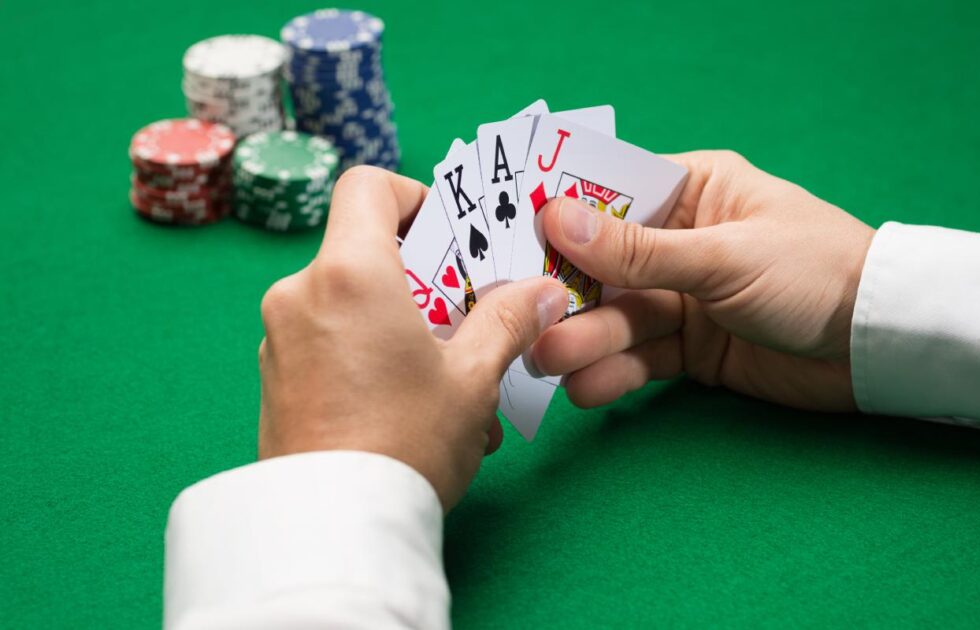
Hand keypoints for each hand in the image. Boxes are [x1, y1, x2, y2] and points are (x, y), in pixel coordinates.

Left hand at [257, 166, 566, 510]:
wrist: (331, 531)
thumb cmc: (404, 443)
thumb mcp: (472, 377)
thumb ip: (507, 321)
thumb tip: (545, 292)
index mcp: (348, 273)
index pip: (367, 186)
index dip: (413, 196)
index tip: (449, 238)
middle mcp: (301, 293)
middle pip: (366, 252)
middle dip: (424, 283)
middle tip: (465, 323)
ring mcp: (281, 337)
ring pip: (352, 306)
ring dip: (404, 331)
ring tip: (450, 389)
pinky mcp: (276, 378)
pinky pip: (330, 345)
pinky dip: (371, 360)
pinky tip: (412, 413)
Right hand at [530, 151, 874, 411]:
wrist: (880, 348)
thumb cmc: (814, 272)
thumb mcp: (724, 256)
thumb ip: (639, 250)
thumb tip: (557, 218)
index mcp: (692, 191)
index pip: (610, 197)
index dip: (560, 219)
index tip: (510, 240)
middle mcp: (679, 241)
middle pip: (603, 265)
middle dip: (566, 293)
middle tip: (525, 318)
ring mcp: (682, 298)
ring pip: (617, 316)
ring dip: (584, 339)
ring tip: (551, 363)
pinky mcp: (690, 349)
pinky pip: (640, 358)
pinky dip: (614, 373)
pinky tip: (587, 389)